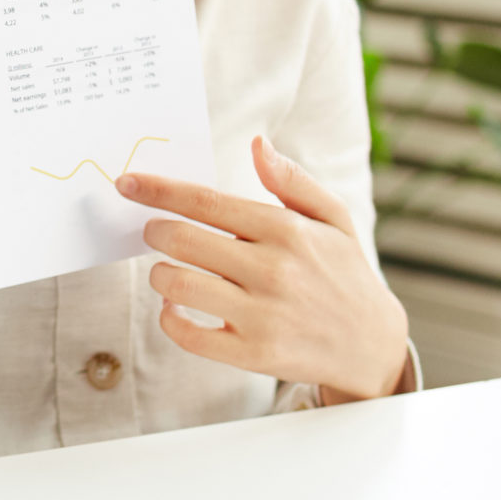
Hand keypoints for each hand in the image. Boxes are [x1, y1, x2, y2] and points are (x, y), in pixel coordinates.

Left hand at [118, 134, 411, 403]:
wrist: (373, 345)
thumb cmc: (344, 274)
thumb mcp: (333, 218)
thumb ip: (293, 181)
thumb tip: (256, 145)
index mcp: (287, 230)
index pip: (206, 201)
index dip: (159, 190)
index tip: (127, 183)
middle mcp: (273, 270)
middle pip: (183, 239)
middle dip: (154, 229)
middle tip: (152, 230)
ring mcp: (262, 314)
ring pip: (179, 285)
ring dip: (159, 273)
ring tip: (166, 269)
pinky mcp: (254, 354)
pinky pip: (190, 336)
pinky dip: (169, 319)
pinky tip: (174, 307)